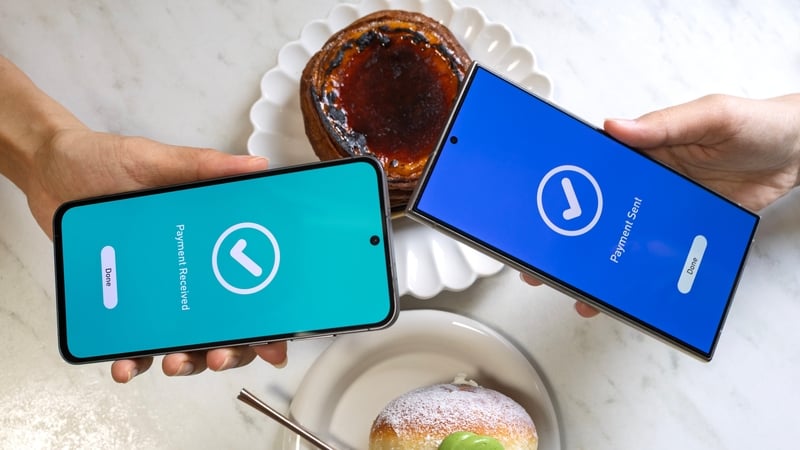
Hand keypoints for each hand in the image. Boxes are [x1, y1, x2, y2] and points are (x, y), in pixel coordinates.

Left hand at [0, 56, 287, 381]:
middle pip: (225, 322)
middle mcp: (191, 270)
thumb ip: (203, 166)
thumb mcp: (155, 160)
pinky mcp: (124, 302)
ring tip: (174, 363)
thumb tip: (255, 166)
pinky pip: (133, 340)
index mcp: (211, 240)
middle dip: (230, 349)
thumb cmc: (103, 162)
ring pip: (184, 339)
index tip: (273, 341)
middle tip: (220, 355)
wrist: (48, 171)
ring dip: (187, 360)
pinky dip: (134, 359)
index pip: (251, 282)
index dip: (267, 317)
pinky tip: (127, 365)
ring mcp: (159, 290)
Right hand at [523, 94, 799, 316]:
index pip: (588, 169)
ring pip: (619, 241)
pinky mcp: (681, 231)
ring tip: (580, 292)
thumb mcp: (712, 116)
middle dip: (565, 241)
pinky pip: (653, 256)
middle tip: (541, 264)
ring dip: (598, 267)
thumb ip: (667, 124)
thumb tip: (618, 126)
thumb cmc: (757, 125)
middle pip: (593, 213)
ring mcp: (660, 209)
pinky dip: (639, 276)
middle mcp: (643, 181)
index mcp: (640, 150)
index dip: (558, 189)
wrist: (798, 153)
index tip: (533, 209)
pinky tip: (628, 292)